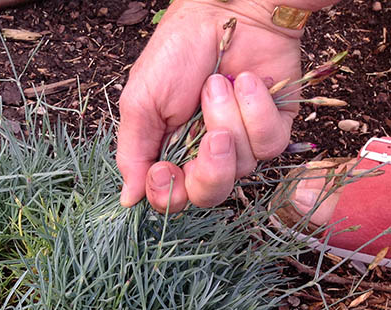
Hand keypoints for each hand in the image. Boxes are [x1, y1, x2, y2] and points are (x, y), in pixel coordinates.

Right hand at [117, 0, 335, 211]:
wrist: (225, 11)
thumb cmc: (176, 50)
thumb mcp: (140, 102)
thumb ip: (133, 153)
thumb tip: (127, 199)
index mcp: (168, 150)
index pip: (169, 197)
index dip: (167, 194)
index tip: (162, 168)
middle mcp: (204, 152)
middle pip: (209, 194)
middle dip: (210, 171)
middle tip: (210, 137)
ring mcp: (241, 141)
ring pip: (241, 167)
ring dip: (227, 120)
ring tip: (218, 84)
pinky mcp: (274, 126)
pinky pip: (270, 144)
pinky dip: (256, 111)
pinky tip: (246, 81)